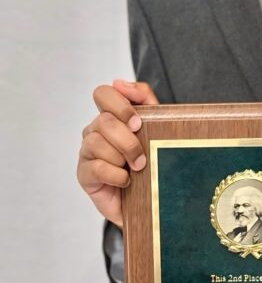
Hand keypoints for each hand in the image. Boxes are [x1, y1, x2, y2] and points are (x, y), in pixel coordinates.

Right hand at [76, 79, 158, 226]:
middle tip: (142, 156)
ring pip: (97, 143)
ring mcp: (87, 152)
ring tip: (137, 170)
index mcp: (111, 115)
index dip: (120, 105)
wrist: (150, 200)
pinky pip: (96, 167)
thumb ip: (144, 99)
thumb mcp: (157, 126)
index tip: (138, 123)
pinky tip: (127, 182)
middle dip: (128, 140)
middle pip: (103, 121)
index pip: (103, 93)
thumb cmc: (152, 160)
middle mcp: (95, 130)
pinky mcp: (84, 174)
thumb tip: (119, 82)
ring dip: (123, 158)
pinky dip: (117, 176)